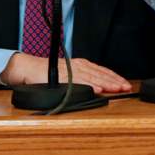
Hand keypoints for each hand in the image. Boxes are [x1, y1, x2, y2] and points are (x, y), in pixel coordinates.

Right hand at [0, 52, 131, 93]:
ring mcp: (70, 70)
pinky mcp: (62, 76)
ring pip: (92, 77)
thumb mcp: (68, 75)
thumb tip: (98, 88)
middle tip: (126, 87)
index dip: (114, 77)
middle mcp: (77, 66)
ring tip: (117, 89)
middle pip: (100, 73)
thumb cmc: (46, 73)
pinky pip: (78, 81)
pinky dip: (89, 85)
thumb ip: (81, 79)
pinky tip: (98, 89)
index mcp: (80, 65)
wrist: (28, 68)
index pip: (101, 70)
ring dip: (106, 83)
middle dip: (114, 81)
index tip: (125, 84)